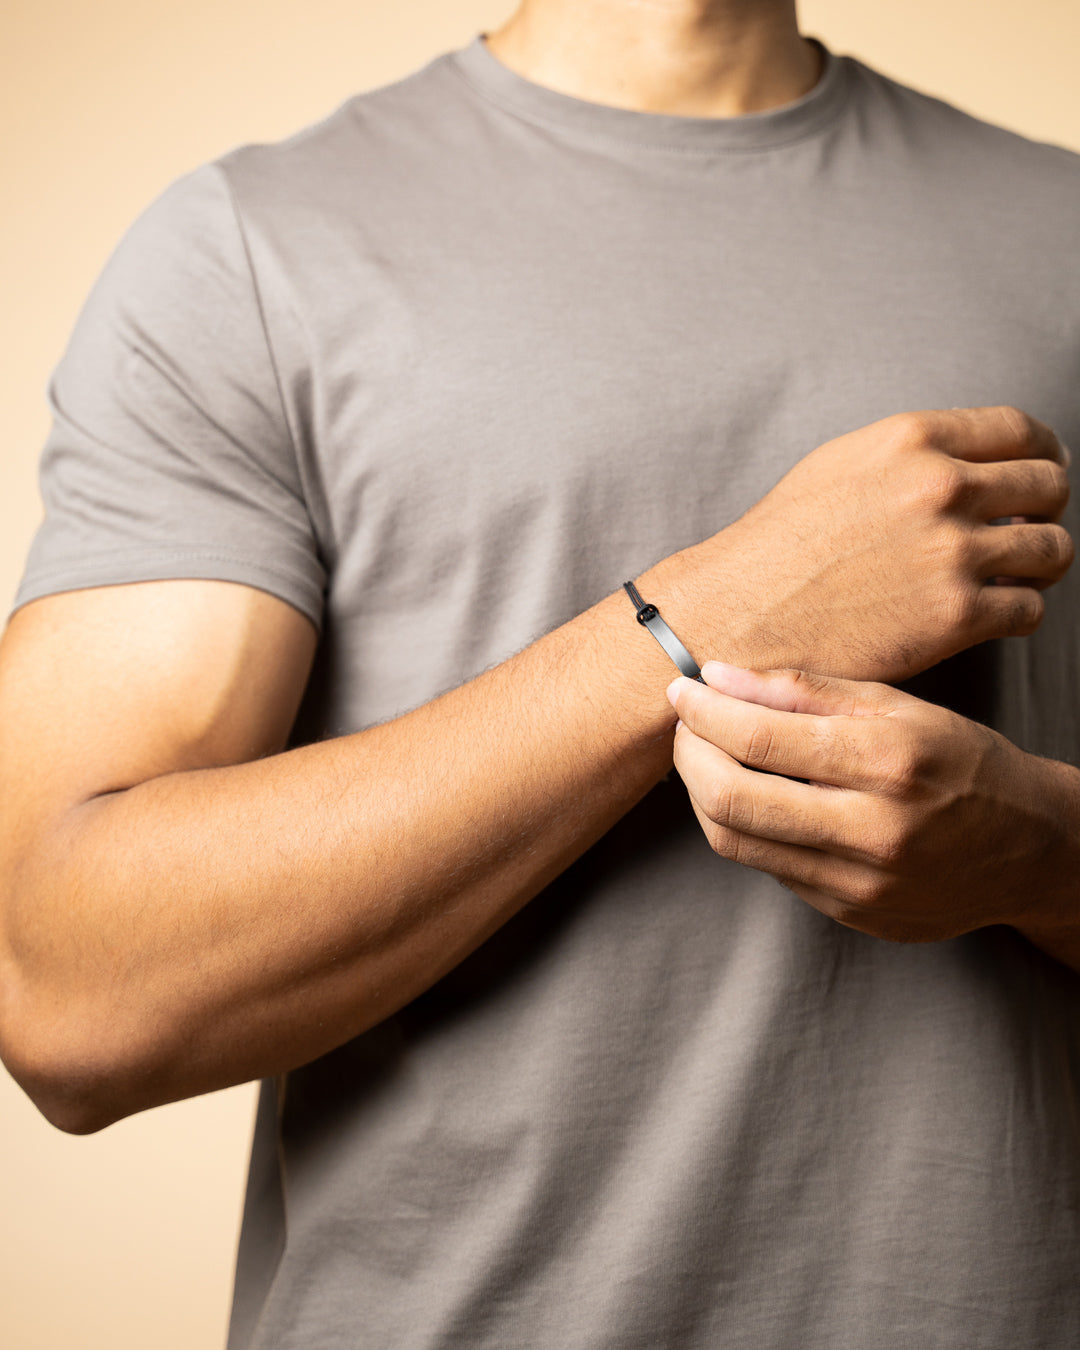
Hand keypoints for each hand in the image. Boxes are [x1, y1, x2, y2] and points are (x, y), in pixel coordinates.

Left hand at [667, 661, 1077, 943]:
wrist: (1030, 851)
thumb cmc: (963, 765)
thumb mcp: (899, 708)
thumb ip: (807, 692)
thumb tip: (721, 677)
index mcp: (888, 764)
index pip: (761, 738)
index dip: (704, 711)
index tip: (682, 688)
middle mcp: (872, 831)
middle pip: (731, 799)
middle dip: (688, 755)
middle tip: (683, 724)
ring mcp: (859, 883)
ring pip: (737, 842)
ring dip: (702, 794)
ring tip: (705, 756)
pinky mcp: (848, 913)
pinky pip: (769, 867)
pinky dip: (746, 825)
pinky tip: (752, 794)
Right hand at [683, 406, 1071, 683]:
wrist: (741, 615)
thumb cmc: (779, 548)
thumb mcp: (839, 467)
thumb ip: (909, 456)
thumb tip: (970, 462)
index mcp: (912, 440)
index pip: (1019, 430)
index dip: (1043, 452)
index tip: (1044, 470)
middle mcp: (939, 487)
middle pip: (1048, 485)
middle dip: (1046, 509)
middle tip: (1029, 528)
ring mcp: (952, 552)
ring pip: (1052, 549)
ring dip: (1040, 564)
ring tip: (1014, 576)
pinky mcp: (956, 616)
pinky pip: (1029, 609)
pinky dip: (1017, 612)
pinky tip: (990, 614)